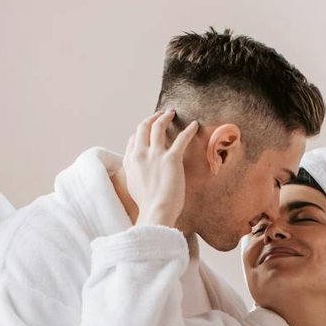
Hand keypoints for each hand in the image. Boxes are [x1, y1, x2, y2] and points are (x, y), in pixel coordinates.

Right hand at [124, 108, 199, 228]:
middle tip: (159, 115)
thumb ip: (134, 172)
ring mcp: (155, 155)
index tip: (148, 130)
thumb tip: (138, 168)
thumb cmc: (148, 204)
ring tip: (171, 113)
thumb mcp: (133, 186)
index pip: (133, 139)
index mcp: (130, 161)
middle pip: (143, 128)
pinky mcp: (171, 158)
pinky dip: (189, 130)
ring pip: (158, 127)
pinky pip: (181, 138)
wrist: (156, 211)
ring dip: (165, 117)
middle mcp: (140, 154)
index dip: (141, 132)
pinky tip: (195, 125)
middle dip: (151, 118)